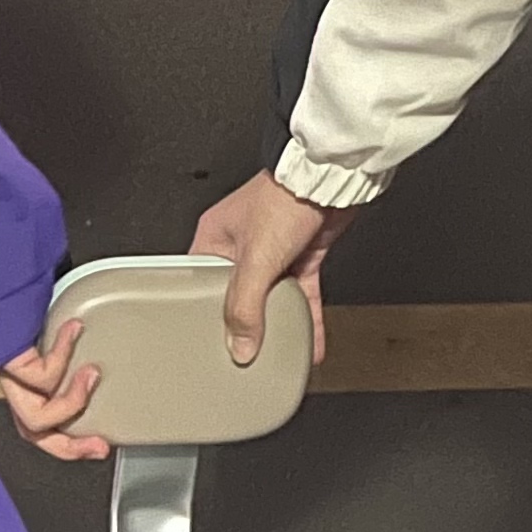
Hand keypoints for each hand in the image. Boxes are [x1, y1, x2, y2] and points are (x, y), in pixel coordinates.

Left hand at [0, 316, 105, 462]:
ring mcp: (6, 378)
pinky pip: (41, 376)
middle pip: (36, 433)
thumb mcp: (45, 334)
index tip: (100, 444)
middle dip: (71, 446)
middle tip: (100, 445)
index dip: (68, 443)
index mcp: (20, 385)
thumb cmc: (15, 304)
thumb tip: (96, 347)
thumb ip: (63, 349)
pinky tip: (73, 329)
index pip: (39, 428)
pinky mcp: (6, 364)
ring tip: (91, 374)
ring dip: (72, 401)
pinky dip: (64, 352)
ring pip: (36, 417)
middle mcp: (10, 387)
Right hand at [192, 169, 352, 367]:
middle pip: (239, 296)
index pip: (201, 287)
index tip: (214, 343)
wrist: (331, 177)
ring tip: (280, 354)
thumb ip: (245, 305)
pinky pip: (301, 292)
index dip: (206, 315)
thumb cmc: (285, 196)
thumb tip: (239, 345)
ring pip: (272, 296)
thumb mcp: (256, 259)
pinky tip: (312, 339)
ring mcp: (273, 250)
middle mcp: (240, 245)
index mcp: (214, 240)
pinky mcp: (302, 253)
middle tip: (249, 354)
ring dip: (281, 323)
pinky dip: (307, 315)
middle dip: (247, 324)